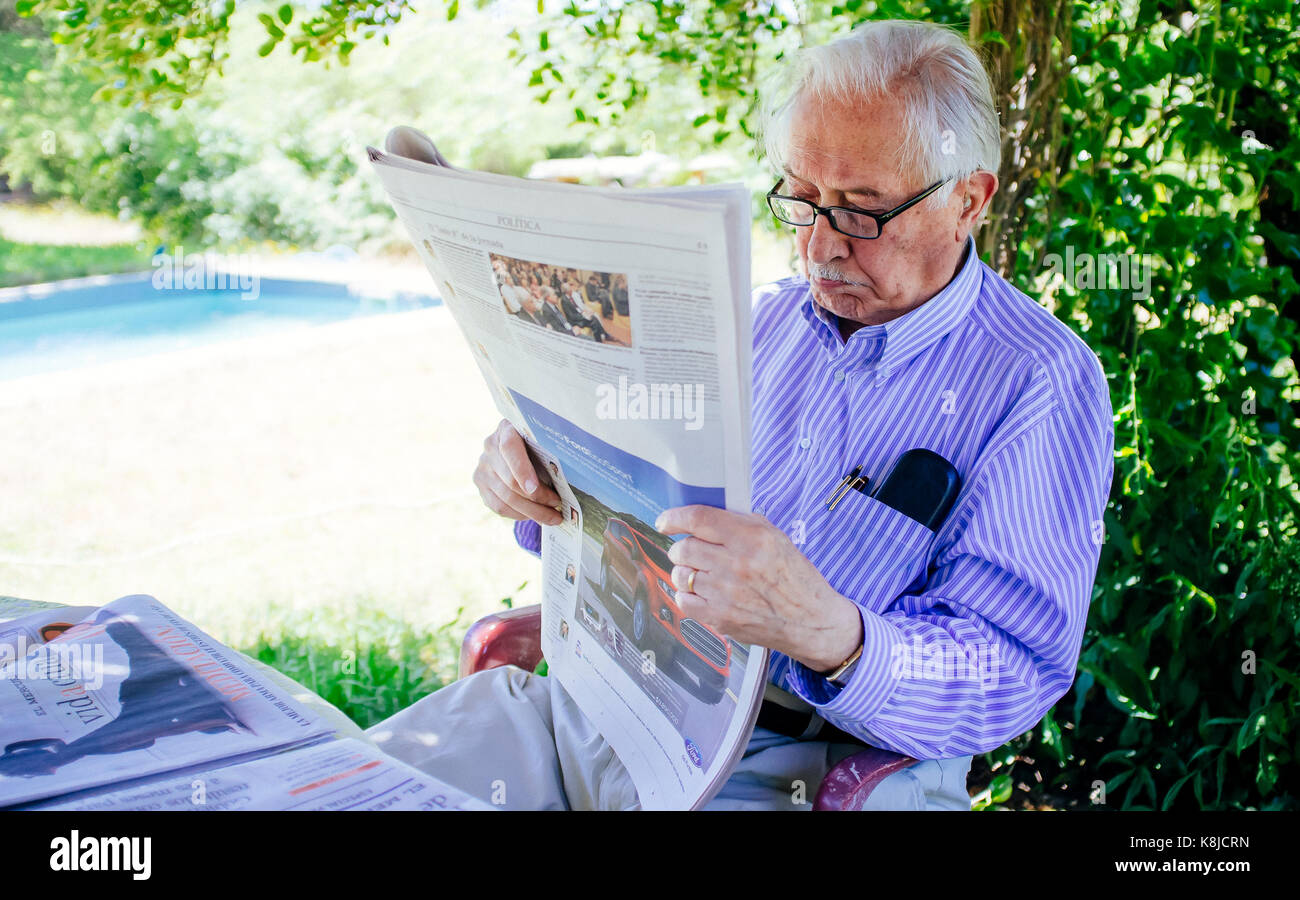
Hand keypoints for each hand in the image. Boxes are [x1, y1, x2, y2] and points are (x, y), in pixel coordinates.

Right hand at [473, 419, 562, 525]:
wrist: (518, 446)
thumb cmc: (538, 443)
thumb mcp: (543, 440)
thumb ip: (550, 453)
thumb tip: (567, 482)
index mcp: (507, 428)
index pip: (510, 449)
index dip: (522, 470)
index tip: (535, 489)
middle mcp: (490, 446)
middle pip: (510, 481)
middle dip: (537, 498)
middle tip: (558, 506)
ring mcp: (483, 466)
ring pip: (506, 498)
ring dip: (532, 511)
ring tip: (553, 517)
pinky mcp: (480, 484)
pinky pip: (499, 507)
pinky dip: (519, 514)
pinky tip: (535, 516)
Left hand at [655, 505, 863, 672]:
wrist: (811, 621)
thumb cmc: (794, 577)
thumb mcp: (776, 537)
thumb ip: (740, 523)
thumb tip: (704, 517)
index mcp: (752, 538)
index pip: (699, 519)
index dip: (674, 518)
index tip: (665, 522)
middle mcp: (737, 564)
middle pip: (684, 548)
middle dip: (683, 548)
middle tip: (692, 552)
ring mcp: (726, 593)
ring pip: (681, 575)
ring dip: (685, 572)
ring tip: (703, 575)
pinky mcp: (721, 618)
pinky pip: (683, 601)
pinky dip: (687, 595)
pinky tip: (703, 593)